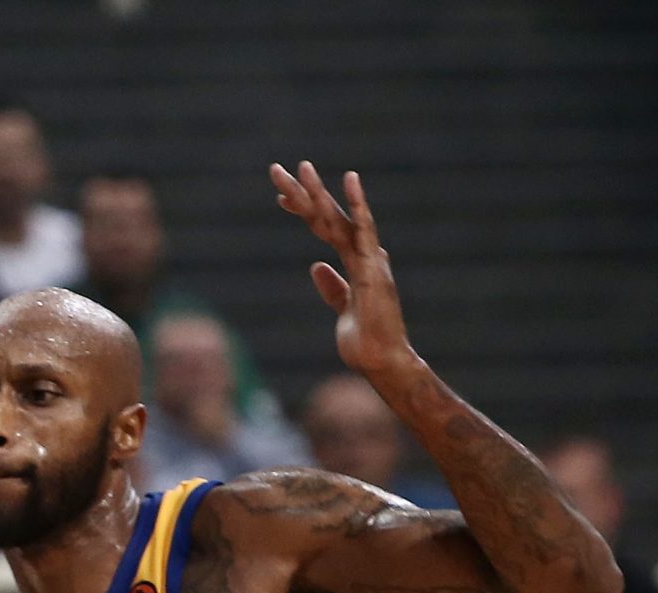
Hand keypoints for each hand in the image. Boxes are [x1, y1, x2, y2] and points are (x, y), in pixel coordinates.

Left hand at [270, 161, 415, 375]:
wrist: (381, 361)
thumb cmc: (365, 340)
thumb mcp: (341, 310)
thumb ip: (332, 288)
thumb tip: (316, 267)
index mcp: (354, 263)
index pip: (323, 229)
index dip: (302, 211)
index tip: (281, 197)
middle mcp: (362, 255)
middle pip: (326, 217)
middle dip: (303, 193)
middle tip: (276, 170)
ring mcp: (368, 259)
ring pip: (339, 218)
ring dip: (320, 192)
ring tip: (302, 167)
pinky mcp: (372, 267)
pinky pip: (364, 231)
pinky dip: (358, 206)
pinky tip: (350, 181)